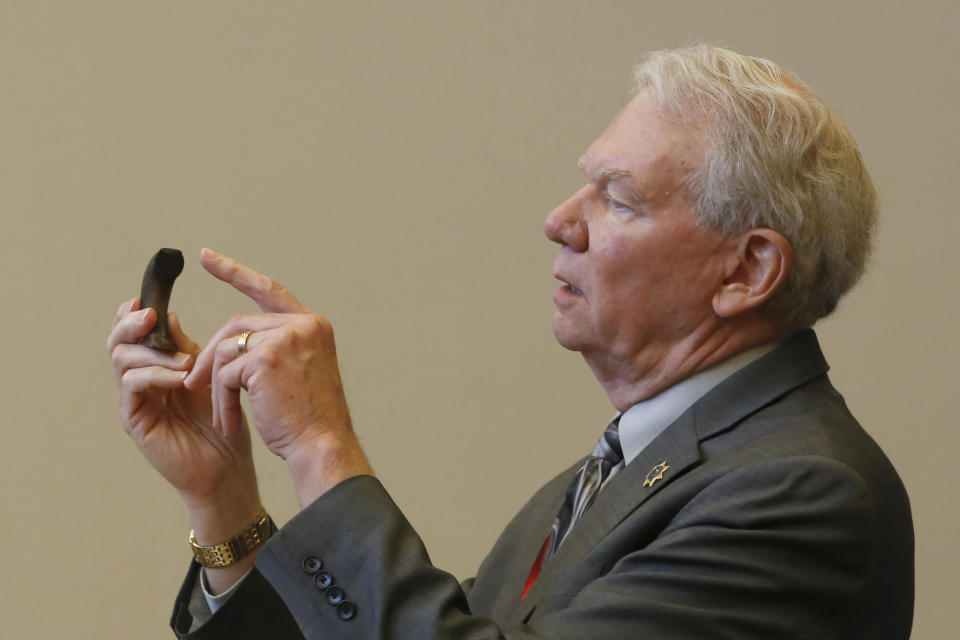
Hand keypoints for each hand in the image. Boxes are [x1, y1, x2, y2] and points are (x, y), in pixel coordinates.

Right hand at [107, 299, 258, 511]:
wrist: (227, 466)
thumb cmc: (223, 422)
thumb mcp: (208, 375)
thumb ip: (188, 348)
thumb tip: (168, 314)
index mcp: (156, 366)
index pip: (134, 333)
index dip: (133, 313)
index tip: (147, 298)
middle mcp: (139, 381)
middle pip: (118, 341)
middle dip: (131, 323)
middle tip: (150, 315)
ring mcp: (134, 401)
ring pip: (121, 359)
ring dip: (152, 352)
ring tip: (185, 360)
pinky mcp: (134, 420)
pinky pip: (132, 386)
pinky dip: (154, 375)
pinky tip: (178, 377)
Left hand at [184, 249, 371, 504]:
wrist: (323, 445)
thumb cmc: (310, 420)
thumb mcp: (300, 373)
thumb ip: (276, 348)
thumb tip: (230, 344)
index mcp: (313, 325)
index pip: (268, 289)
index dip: (234, 273)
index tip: (206, 256)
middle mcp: (303, 324)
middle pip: (238, 325)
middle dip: (212, 355)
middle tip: (192, 381)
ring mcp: (285, 338)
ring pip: (226, 349)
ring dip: (215, 383)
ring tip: (220, 413)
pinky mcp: (265, 358)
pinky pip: (224, 371)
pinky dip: (220, 398)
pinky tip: (229, 420)